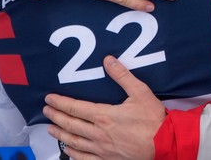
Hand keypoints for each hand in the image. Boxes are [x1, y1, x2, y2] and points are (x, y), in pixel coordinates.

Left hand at [44, 56, 165, 159]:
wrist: (165, 143)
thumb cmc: (153, 119)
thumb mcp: (140, 92)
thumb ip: (122, 76)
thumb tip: (108, 61)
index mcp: (104, 116)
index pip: (75, 107)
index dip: (60, 103)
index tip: (49, 99)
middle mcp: (99, 133)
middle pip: (71, 124)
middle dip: (56, 116)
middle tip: (46, 111)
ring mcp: (102, 149)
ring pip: (75, 142)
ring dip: (61, 134)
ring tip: (51, 128)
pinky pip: (85, 159)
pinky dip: (74, 154)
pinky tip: (68, 150)